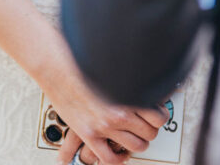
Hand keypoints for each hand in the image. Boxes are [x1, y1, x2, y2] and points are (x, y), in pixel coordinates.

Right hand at [46, 56, 167, 164]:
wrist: (60, 68)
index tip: (156, 113)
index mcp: (129, 93)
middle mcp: (119, 112)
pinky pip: (110, 158)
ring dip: (139, 142)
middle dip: (150, 128)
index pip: (159, 115)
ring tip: (136, 135)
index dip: (160, 115)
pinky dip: (119, 158)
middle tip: (146, 123)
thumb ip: (133, 77)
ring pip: (136, 146)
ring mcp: (105, 126)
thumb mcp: (116, 67)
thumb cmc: (86, 63)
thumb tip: (149, 78)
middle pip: (150, 132)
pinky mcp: (89, 135)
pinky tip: (121, 151)